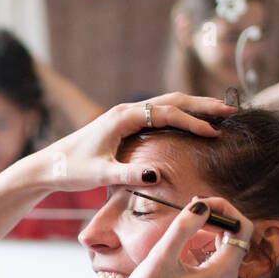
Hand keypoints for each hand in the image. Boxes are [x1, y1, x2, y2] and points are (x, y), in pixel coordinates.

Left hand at [25, 93, 237, 192]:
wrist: (47, 166)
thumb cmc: (71, 170)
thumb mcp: (100, 175)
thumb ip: (128, 176)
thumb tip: (157, 177)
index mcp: (122, 117)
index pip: (166, 113)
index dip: (192, 122)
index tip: (213, 132)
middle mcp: (125, 111)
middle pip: (172, 101)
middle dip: (202, 105)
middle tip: (230, 111)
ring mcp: (125, 116)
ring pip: (166, 104)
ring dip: (193, 107)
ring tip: (219, 113)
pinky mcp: (123, 125)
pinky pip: (158, 114)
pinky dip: (179, 115)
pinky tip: (192, 123)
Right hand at [103, 194, 253, 277]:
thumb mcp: (162, 256)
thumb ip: (184, 227)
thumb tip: (202, 206)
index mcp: (223, 275)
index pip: (241, 230)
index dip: (224, 210)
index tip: (199, 203)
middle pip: (236, 238)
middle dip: (218, 217)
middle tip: (191, 206)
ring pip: (226, 249)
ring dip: (211, 230)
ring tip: (188, 217)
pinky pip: (215, 261)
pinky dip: (204, 245)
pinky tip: (185, 239)